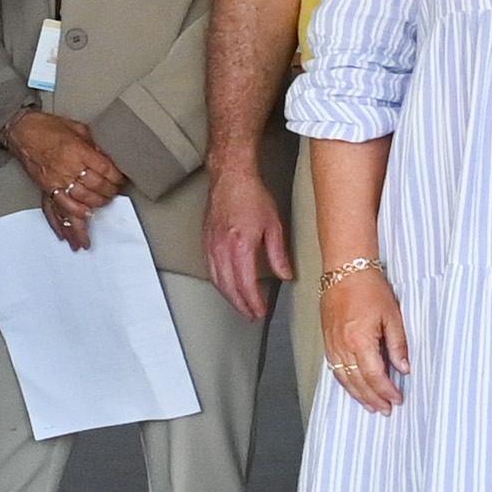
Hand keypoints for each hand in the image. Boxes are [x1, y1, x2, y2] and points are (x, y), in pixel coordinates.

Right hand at [2, 113, 131, 244]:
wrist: (21, 130)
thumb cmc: (46, 127)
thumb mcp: (77, 128)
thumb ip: (93, 145)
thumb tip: (106, 158)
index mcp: (78, 151)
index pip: (106, 170)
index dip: (116, 178)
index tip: (119, 181)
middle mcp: (68, 169)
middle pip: (95, 189)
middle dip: (107, 195)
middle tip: (111, 197)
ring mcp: (56, 181)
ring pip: (79, 204)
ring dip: (91, 211)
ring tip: (97, 218)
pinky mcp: (45, 189)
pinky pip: (56, 210)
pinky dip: (64, 222)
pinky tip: (71, 231)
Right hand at [203, 164, 289, 320]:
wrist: (230, 177)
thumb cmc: (251, 195)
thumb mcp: (274, 225)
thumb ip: (279, 254)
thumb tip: (286, 274)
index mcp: (240, 245)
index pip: (245, 283)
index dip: (253, 301)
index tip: (261, 311)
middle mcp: (221, 248)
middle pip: (228, 287)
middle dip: (240, 304)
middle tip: (251, 314)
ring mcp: (210, 245)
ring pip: (216, 280)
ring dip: (228, 296)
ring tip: (240, 305)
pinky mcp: (205, 240)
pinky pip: (210, 268)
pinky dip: (218, 282)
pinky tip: (226, 285)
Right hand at [318, 266, 408, 416]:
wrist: (345, 271)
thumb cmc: (369, 288)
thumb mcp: (392, 316)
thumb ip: (398, 344)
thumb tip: (403, 367)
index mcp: (360, 340)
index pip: (375, 375)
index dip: (386, 391)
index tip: (397, 398)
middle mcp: (343, 345)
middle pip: (358, 381)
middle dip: (372, 398)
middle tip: (384, 409)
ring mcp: (332, 343)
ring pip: (344, 378)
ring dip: (358, 394)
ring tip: (370, 405)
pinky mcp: (327, 339)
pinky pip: (334, 367)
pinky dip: (344, 381)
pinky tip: (352, 386)